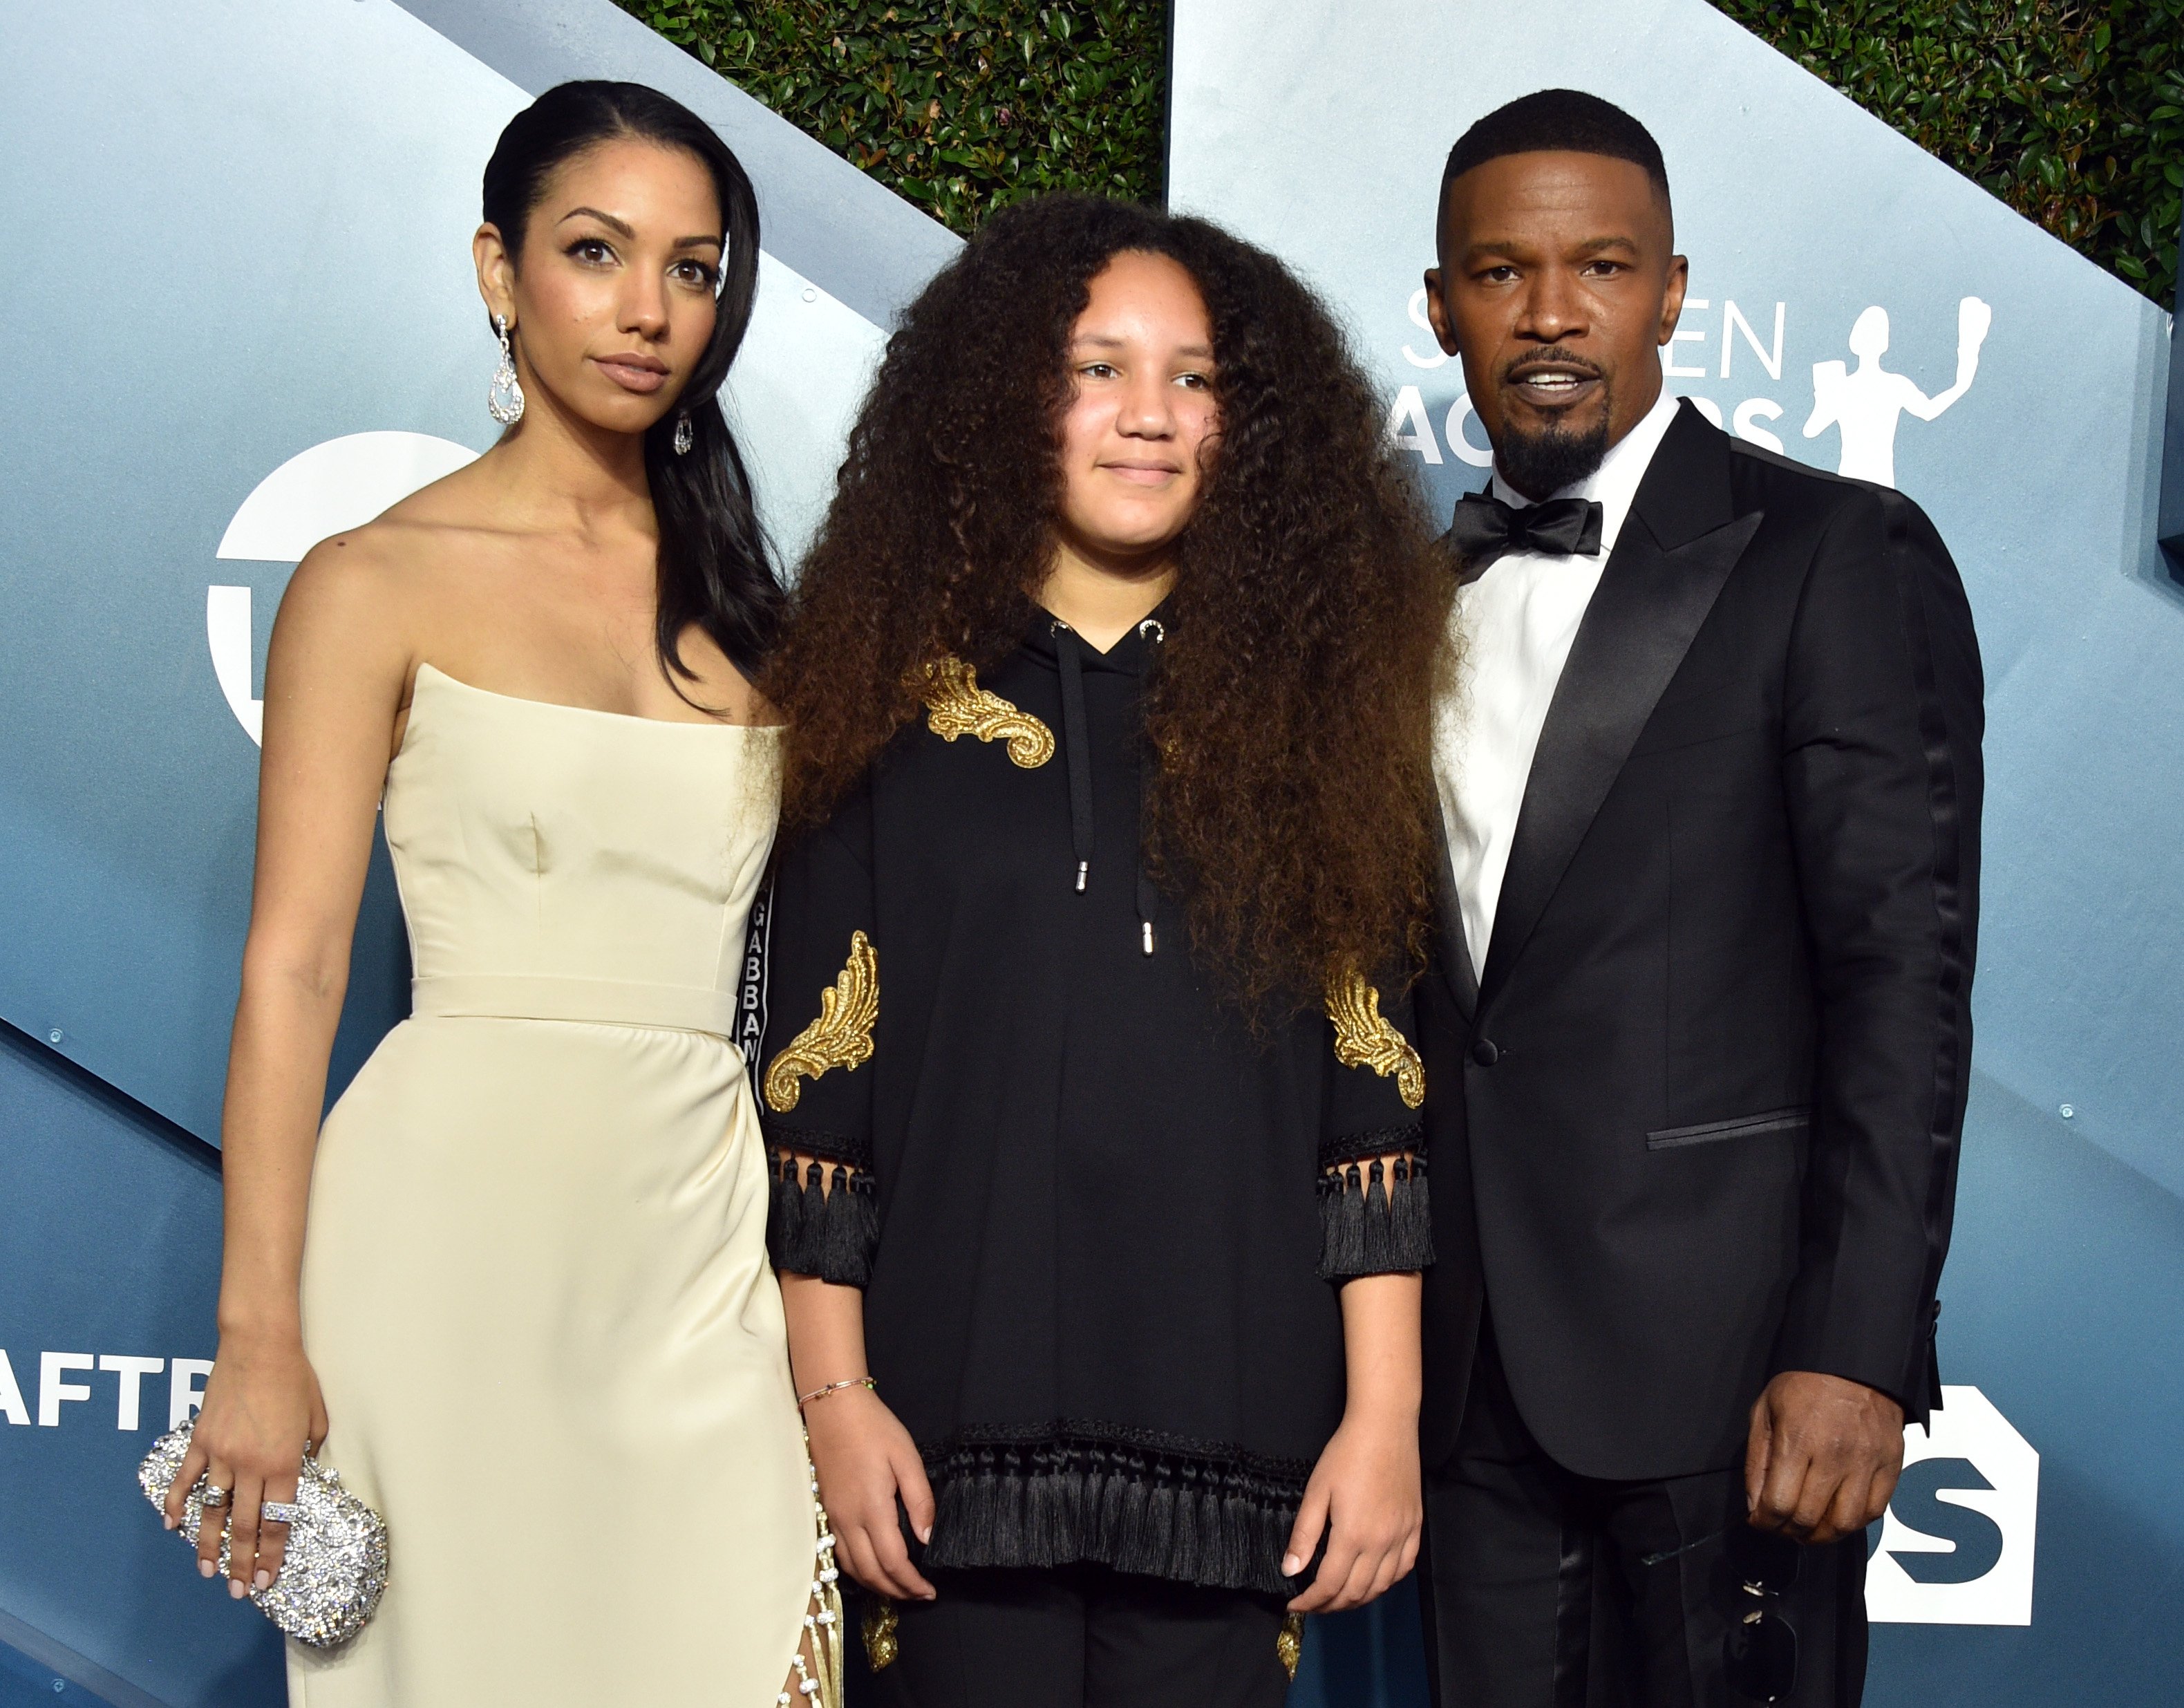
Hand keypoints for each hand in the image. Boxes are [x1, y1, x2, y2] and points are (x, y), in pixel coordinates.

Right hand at [164, 1330, 328, 1595]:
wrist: (259, 1346)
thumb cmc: (294, 1378)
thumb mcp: (317, 1418)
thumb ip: (308, 1452)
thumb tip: (299, 1472)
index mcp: (285, 1463)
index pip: (279, 1520)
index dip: (273, 1553)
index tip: (268, 1579)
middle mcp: (251, 1465)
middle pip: (246, 1525)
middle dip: (243, 1562)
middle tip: (239, 1591)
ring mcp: (222, 1454)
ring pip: (213, 1510)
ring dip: (209, 1545)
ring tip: (208, 1572)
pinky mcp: (201, 1440)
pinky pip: (186, 1479)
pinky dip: (178, 1503)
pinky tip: (173, 1525)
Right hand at [804, 1386, 935, 1600]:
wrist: (834, 1409)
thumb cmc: (874, 1429)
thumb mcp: (907, 1458)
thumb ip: (920, 1500)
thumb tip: (927, 1538)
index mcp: (872, 1509)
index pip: (893, 1562)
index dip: (911, 1583)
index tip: (929, 1591)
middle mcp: (848, 1520)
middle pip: (871, 1574)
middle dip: (896, 1592)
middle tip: (919, 1595)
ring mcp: (833, 1518)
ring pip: (852, 1568)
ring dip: (876, 1585)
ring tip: (899, 1588)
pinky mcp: (826, 1511)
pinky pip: (839, 1554)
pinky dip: (858, 1571)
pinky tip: (871, 1568)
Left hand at [1281, 1407, 1422, 1613]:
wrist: (1385, 1427)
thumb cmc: (1346, 1454)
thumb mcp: (1316, 1492)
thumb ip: (1304, 1535)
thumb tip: (1290, 1571)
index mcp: (1353, 1536)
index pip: (1330, 1585)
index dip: (1310, 1602)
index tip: (1294, 1605)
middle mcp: (1381, 1543)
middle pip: (1356, 1592)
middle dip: (1330, 1605)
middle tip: (1313, 1604)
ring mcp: (1402, 1536)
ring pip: (1381, 1587)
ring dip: (1357, 1599)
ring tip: (1338, 1598)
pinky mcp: (1415, 1527)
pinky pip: (1404, 1569)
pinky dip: (1386, 1583)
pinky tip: (1372, 1581)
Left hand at [1745, 1370, 1903, 1545]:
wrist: (1854, 1362)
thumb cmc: (1803, 1384)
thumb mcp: (1764, 1411)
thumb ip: (1756, 1461)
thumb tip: (1755, 1505)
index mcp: (1798, 1440)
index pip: (1779, 1504)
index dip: (1764, 1522)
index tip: (1758, 1521)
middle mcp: (1834, 1456)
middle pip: (1810, 1519)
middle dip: (1788, 1532)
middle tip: (1780, 1528)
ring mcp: (1866, 1463)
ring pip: (1845, 1524)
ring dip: (1822, 1536)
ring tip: (1808, 1530)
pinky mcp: (1890, 1465)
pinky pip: (1874, 1511)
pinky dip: (1854, 1523)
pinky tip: (1837, 1517)